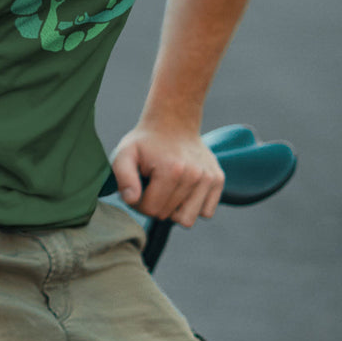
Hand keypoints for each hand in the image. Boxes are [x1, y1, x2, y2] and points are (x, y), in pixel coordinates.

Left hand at [110, 124, 224, 227]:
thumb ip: (123, 177)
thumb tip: (132, 199)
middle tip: (153, 184)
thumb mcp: (124, 153)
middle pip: (169, 216)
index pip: (151, 210)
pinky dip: (193, 206)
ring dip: (175, 208)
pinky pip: (206, 212)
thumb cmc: (146, 142)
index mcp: (171, 170)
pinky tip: (183, 188)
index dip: (139, 203)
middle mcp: (195, 175)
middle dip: (156, 205)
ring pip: (189, 219)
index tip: (138, 188)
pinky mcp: (218, 179)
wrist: (173, 121)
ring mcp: (209, 178)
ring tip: (168, 187)